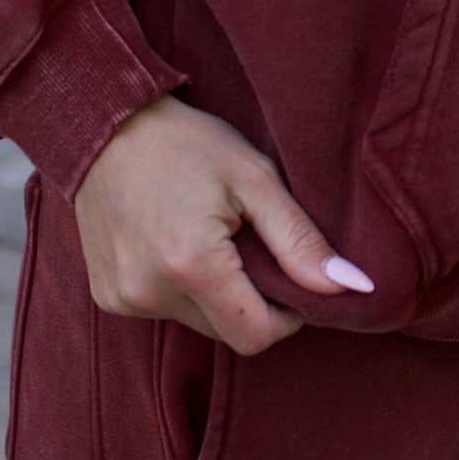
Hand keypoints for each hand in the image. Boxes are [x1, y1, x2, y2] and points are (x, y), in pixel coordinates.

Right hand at [73, 94, 372, 354]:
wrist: (104, 123)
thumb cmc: (186, 142)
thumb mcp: (254, 178)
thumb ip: (302, 240)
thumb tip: (353, 287)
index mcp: (192, 265)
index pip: (257, 336)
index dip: (286, 315)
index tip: (289, 275)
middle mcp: (150, 292)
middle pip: (228, 331)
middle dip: (251, 300)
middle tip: (249, 243)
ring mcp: (123, 298)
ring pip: (198, 323)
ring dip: (216, 294)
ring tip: (209, 236)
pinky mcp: (107, 296)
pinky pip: (164, 310)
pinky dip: (181, 288)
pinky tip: (175, 242)